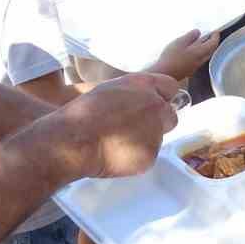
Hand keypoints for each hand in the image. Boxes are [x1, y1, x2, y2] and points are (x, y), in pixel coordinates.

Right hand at [56, 72, 181, 179]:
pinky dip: (135, 158)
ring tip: (116, 143)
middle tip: (134, 129)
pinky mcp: (150, 155)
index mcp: (143, 85)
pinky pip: (147, 156)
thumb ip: (132, 92)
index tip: (151, 106)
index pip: (170, 87)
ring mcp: (156, 132)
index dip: (160, 97)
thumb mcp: (109, 90)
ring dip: (144, 141)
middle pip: (170, 115)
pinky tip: (115, 155)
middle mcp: (155, 105)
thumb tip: (142, 100)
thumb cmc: (83, 114)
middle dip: (158, 122)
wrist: (74, 140)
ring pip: (157, 138)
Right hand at [148, 29, 218, 82]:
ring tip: (200, 41)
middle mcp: (199, 61)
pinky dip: (198, 53)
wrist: (163, 74)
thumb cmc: (171, 57)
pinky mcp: (189, 70)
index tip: (215, 32)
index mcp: (199, 52)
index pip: (213, 44)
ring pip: (204, 56)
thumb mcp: (180, 42)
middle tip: (210, 36)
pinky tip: (191, 51)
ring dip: (205, 48)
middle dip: (212, 42)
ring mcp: (194, 67)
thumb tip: (197, 32)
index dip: (215, 37)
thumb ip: (190, 36)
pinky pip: (198, 60)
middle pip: (210, 51)